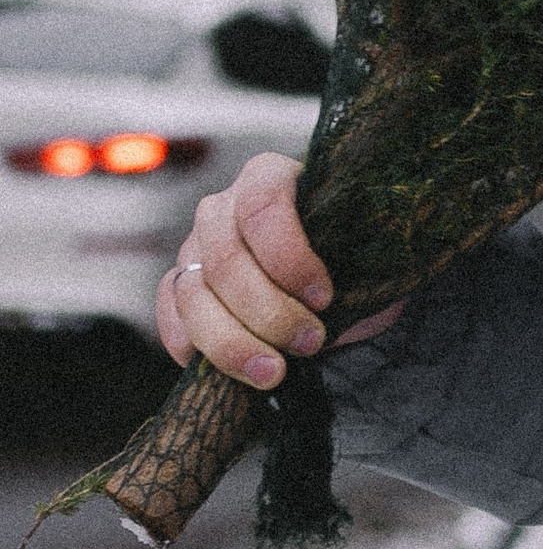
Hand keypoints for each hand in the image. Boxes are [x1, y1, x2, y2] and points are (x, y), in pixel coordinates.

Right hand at [154, 152, 399, 388]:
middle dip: (269, 312)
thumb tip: (338, 298)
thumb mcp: (366, 247)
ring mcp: (193, 245)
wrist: (333, 276)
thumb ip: (356, 256)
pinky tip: (223, 368)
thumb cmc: (352, 253)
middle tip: (310, 343)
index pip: (262, 206)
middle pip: (225, 260)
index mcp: (268, 177)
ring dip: (232, 342)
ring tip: (273, 372)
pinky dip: (190, 344)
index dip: (290, 257)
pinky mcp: (179, 283)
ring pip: (193, 294)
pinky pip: (170, 313)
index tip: (325, 298)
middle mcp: (221, 207)